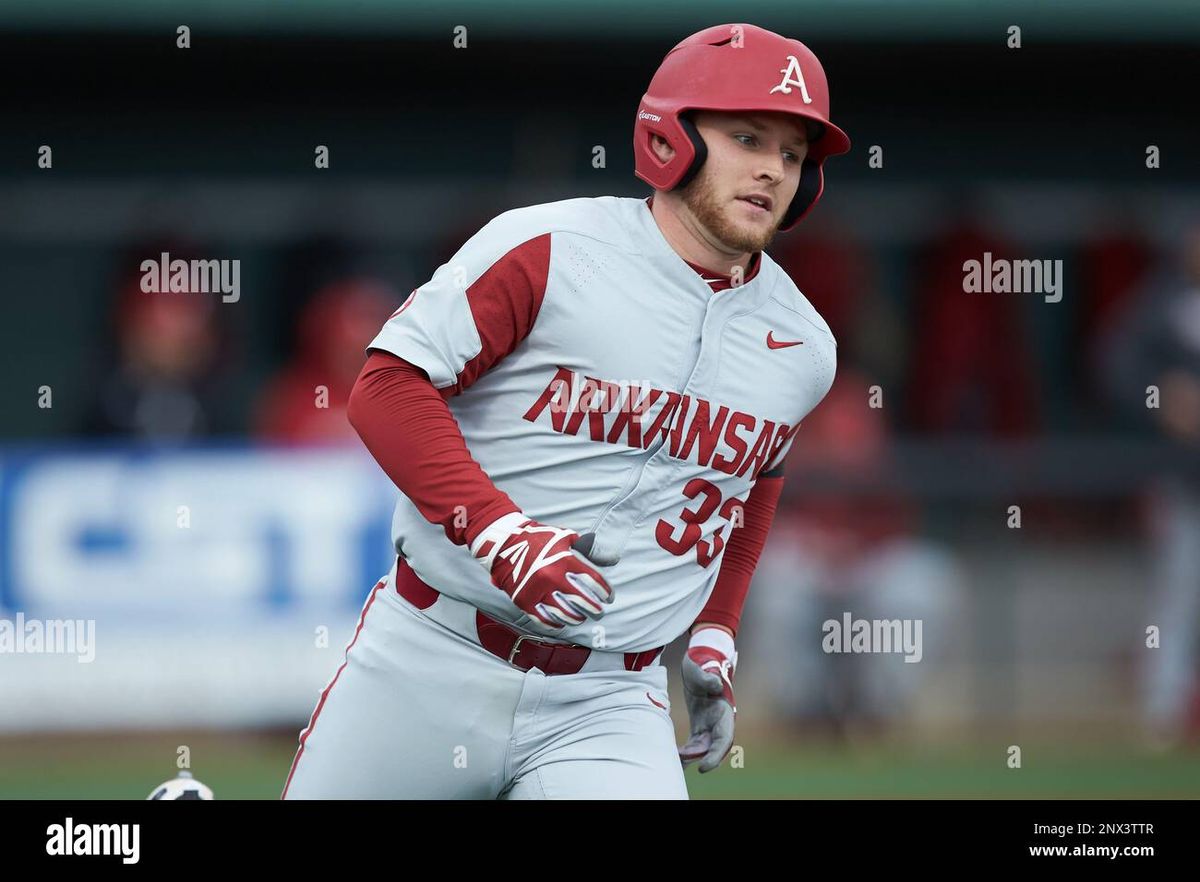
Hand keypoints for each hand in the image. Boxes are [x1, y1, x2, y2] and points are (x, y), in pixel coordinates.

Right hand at [470, 512, 613, 628]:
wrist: (505, 544)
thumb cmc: (540, 540)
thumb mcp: (565, 538)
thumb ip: (589, 549)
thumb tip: (612, 561)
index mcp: (563, 560)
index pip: (593, 581)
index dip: (605, 591)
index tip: (609, 597)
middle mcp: (551, 577)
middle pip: (582, 601)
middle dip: (595, 609)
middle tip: (599, 611)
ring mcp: (537, 591)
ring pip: (565, 614)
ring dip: (577, 618)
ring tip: (581, 616)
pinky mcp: (524, 602)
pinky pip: (545, 620)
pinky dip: (557, 623)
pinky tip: (563, 621)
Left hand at [678, 627, 736, 772]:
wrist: (698, 660)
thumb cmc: (703, 664)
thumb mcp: (704, 669)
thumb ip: (709, 678)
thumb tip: (715, 685)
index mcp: (724, 711)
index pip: (724, 739)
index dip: (715, 755)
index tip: (704, 766)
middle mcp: (719, 721)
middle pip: (712, 747)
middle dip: (698, 758)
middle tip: (680, 762)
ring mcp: (710, 724)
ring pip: (703, 748)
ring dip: (691, 757)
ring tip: (674, 763)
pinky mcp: (700, 724)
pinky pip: (695, 743)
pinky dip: (686, 751)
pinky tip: (674, 757)